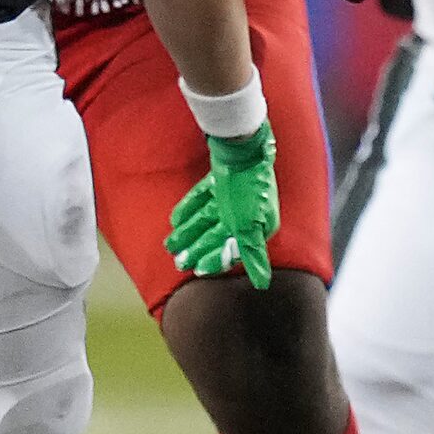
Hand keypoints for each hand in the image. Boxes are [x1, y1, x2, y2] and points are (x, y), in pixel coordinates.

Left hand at [165, 126, 279, 289]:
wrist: (240, 149)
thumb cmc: (248, 190)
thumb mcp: (248, 228)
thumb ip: (253, 256)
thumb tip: (263, 284)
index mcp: (258, 226)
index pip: (234, 249)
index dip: (216, 260)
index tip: (197, 270)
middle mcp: (248, 213)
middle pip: (219, 236)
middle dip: (198, 248)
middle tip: (177, 260)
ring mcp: (234, 197)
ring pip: (208, 219)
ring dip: (189, 232)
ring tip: (170, 243)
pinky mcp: (222, 181)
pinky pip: (203, 199)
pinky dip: (189, 209)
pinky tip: (175, 219)